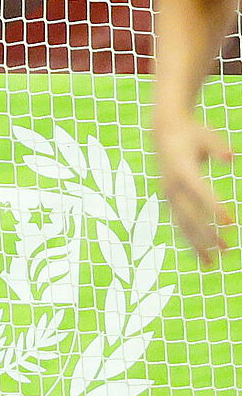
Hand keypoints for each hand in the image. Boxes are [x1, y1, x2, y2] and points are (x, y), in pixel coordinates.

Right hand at [154, 116, 234, 265]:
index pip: (199, 193)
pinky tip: (204, 256)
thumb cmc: (191, 133)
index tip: (231, 223)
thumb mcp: (206, 136)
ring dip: (198, 244)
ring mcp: (169, 196)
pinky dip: (191, 241)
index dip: (214, 208)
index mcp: (181, 171)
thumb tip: (231, 158)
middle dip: (207, 233)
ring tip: (213, 262)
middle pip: (189, 215)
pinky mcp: (171, 201)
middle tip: (226, 248)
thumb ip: (218, 147)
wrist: (164, 132)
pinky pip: (181, 224)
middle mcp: (172, 187)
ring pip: (183, 225)